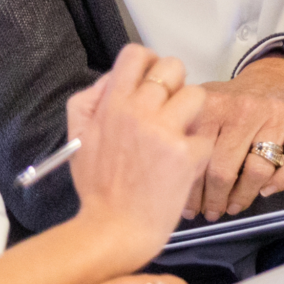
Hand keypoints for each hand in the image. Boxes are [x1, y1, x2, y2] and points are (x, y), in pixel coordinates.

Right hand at [64, 45, 211, 264]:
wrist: (113, 229)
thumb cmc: (98, 186)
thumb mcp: (79, 136)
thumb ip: (91, 100)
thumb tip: (114, 77)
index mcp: (111, 105)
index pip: (136, 54)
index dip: (148, 62)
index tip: (151, 80)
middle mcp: (138, 111)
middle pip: (173, 66)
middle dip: (174, 84)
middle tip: (168, 108)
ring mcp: (164, 131)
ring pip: (196, 95)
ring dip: (191, 114)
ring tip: (177, 136)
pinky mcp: (187, 153)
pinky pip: (204, 136)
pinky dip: (197, 152)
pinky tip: (181, 167)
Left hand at [185, 57, 283, 220]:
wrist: (277, 75)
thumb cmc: (233, 101)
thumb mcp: (201, 103)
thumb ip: (181, 126)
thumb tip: (161, 167)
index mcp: (212, 104)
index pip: (196, 159)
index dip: (191, 190)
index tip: (188, 207)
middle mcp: (243, 108)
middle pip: (224, 171)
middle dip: (215, 200)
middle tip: (211, 213)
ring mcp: (276, 113)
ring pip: (257, 171)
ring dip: (244, 197)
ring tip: (233, 207)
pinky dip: (281, 181)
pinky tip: (266, 191)